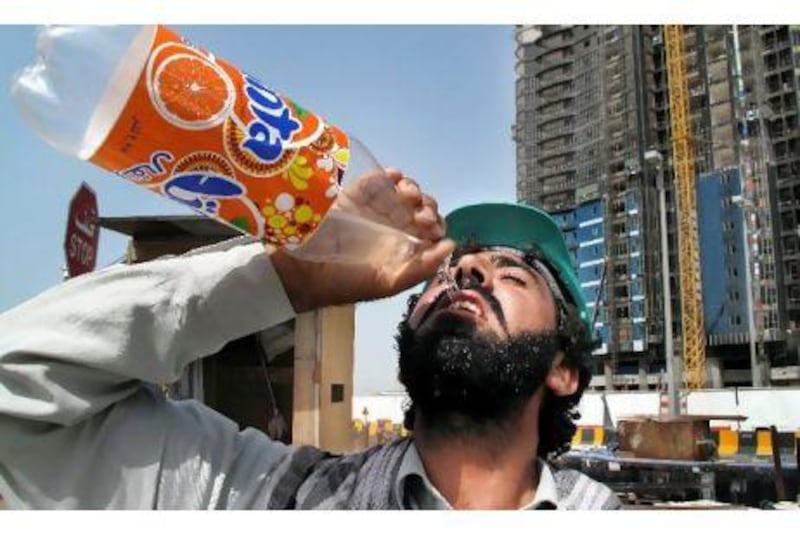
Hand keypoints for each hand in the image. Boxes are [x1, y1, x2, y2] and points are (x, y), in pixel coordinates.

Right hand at [270, 170, 454, 311]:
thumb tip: (449, 246)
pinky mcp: (356, 195)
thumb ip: (419, 269)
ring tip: (406, 194)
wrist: (302, 270)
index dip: (435, 225)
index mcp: (403, 250)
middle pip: (421, 208)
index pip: (430, 231)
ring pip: (405, 192)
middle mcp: (393, 228)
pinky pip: (379, 181)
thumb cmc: (344, 281)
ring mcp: (375, 210)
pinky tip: (392, 178)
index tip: (428, 226)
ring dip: (412, 189)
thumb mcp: (385, 283)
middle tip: (418, 212)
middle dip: (426, 206)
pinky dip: (390, 176)